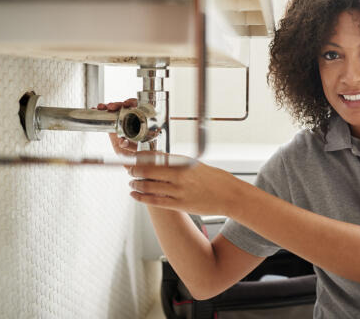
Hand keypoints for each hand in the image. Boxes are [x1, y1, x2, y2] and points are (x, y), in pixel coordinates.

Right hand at [96, 99, 137, 152]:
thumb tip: (123, 142)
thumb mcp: (134, 147)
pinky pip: (106, 114)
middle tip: (111, 107)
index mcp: (138, 119)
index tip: (126, 104)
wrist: (127, 152)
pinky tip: (94, 109)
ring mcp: (119, 118)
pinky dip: (100, 111)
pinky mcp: (111, 121)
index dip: (131, 102)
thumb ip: (130, 145)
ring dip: (106, 106)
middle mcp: (128, 117)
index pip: (136, 106)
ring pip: (113, 108)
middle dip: (116, 104)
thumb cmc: (134, 147)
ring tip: (101, 107)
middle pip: (123, 106)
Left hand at [128, 155, 249, 216]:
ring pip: (148, 185)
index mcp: (184, 162)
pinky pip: (155, 201)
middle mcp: (179, 174)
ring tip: (132, 182)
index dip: (138, 156)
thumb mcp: (196, 165)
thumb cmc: (215, 179)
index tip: (130, 155)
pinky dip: (141, 197)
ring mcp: (179, 190)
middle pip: (147, 170)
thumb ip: (178, 164)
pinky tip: (135, 194)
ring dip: (136, 183)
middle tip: (129, 169)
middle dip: (134, 169)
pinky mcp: (179, 204)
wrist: (230, 196)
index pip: (154, 156)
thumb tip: (160, 161)